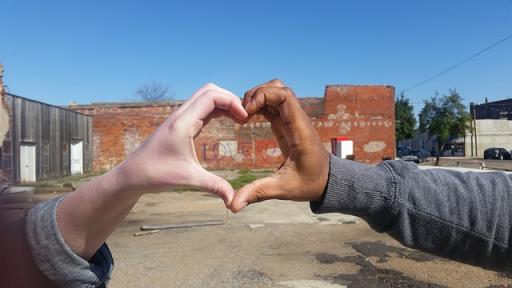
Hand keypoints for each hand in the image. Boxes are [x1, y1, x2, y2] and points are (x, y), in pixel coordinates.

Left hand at [115, 83, 247, 206]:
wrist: (133, 175)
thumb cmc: (156, 175)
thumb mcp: (189, 179)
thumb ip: (214, 186)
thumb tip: (233, 201)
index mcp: (182, 122)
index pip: (211, 96)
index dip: (232, 102)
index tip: (244, 119)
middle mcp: (181, 115)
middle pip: (210, 90)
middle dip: (230, 99)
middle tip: (244, 117)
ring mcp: (180, 118)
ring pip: (205, 97)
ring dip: (224, 103)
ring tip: (240, 119)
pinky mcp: (180, 124)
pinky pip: (202, 108)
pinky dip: (217, 109)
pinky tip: (228, 121)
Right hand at [230, 80, 329, 211]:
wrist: (328, 182)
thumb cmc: (310, 184)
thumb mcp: (283, 189)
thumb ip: (258, 193)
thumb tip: (232, 206)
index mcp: (299, 129)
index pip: (285, 95)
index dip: (263, 95)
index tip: (247, 112)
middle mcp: (297, 119)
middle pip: (278, 88)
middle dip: (257, 93)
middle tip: (241, 112)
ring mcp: (292, 120)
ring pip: (275, 93)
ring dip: (258, 97)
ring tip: (242, 114)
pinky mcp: (287, 124)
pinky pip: (273, 105)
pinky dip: (259, 105)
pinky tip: (248, 118)